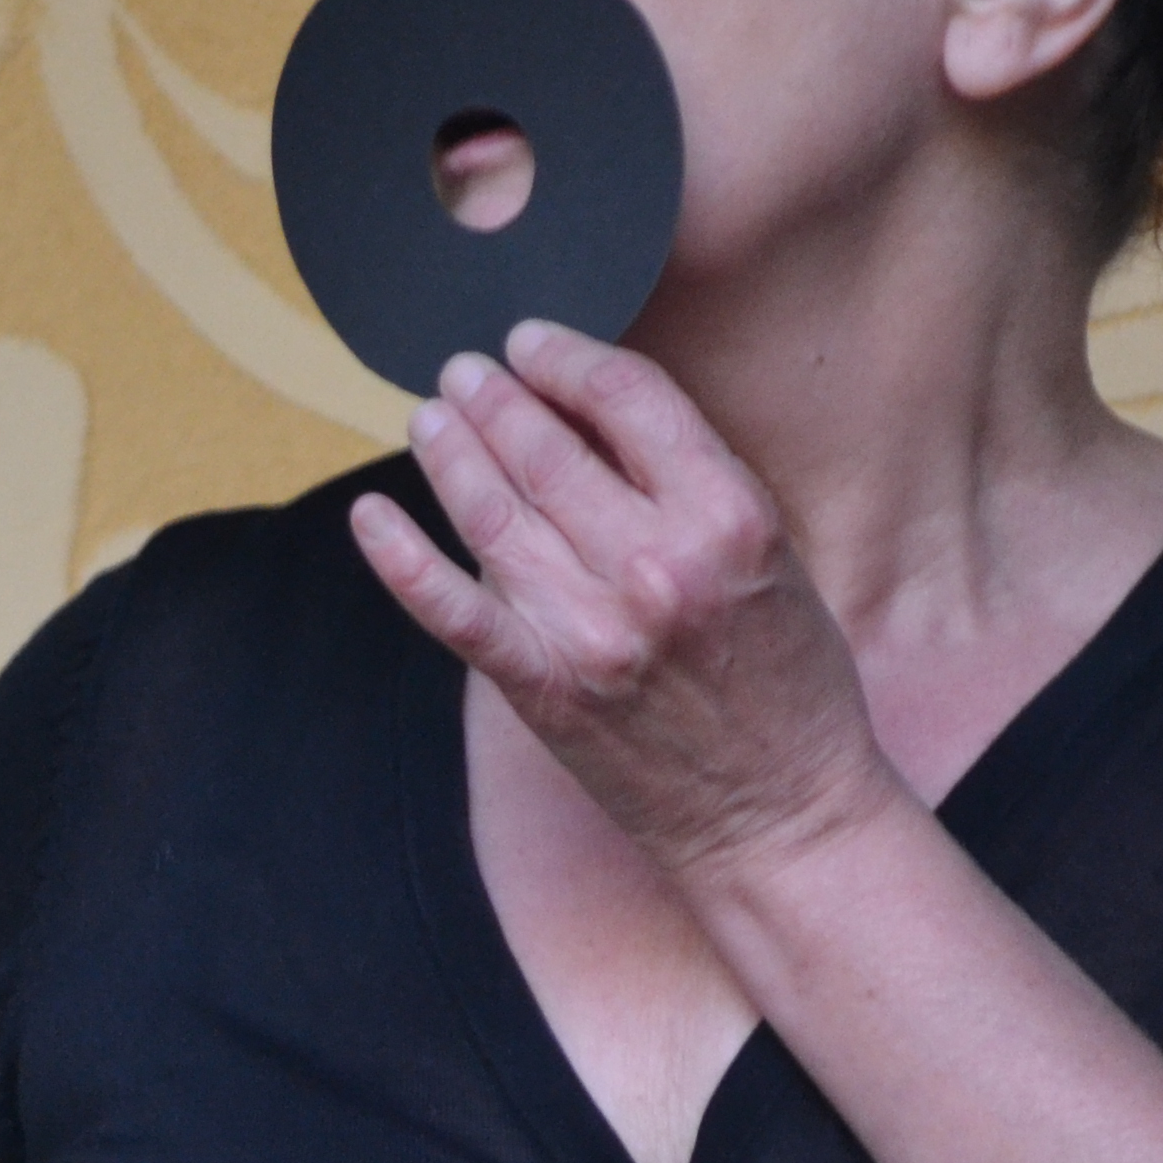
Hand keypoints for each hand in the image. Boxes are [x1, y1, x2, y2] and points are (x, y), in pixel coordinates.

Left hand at [351, 321, 910, 879]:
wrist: (786, 818)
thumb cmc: (792, 688)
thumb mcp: (776, 558)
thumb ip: (694, 488)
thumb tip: (593, 418)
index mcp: (728, 517)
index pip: (626, 399)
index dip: (565, 358)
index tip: (532, 343)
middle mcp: (655, 564)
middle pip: (547, 448)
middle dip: (493, 397)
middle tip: (462, 371)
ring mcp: (594, 629)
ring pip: (494, 513)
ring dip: (450, 453)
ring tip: (429, 417)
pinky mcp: (548, 689)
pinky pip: (456, 613)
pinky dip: (403, 561)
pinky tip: (371, 518)